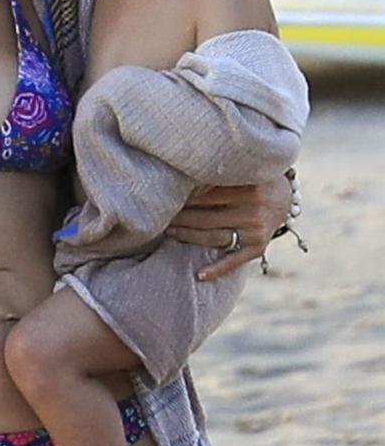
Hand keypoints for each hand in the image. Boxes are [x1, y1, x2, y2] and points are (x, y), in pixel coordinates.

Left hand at [166, 176, 290, 280]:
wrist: (285, 197)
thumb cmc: (251, 179)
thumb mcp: (241, 170)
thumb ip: (217, 173)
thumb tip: (178, 173)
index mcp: (248, 187)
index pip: (206, 194)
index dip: (184, 197)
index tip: (164, 195)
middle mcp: (253, 210)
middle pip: (207, 217)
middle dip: (181, 216)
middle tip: (160, 215)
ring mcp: (256, 230)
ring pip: (214, 237)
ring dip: (188, 236)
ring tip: (169, 232)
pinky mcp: (258, 247)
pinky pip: (234, 261)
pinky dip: (217, 270)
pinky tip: (199, 275)